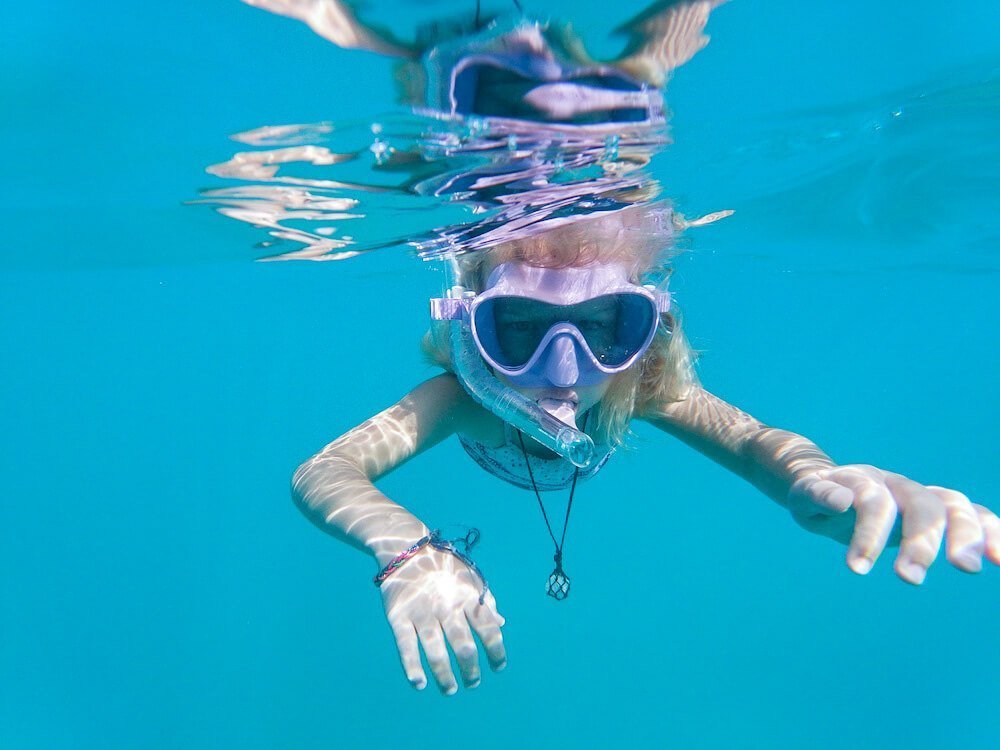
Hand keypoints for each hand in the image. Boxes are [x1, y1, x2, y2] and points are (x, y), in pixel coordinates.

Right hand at [379, 545, 506, 694]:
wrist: (407, 548)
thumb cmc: (445, 566)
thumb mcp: (470, 577)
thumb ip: (486, 601)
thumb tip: (501, 624)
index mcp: (468, 597)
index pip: (489, 629)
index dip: (497, 652)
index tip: (499, 667)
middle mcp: (447, 606)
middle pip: (464, 646)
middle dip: (471, 670)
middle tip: (473, 683)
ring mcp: (422, 613)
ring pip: (436, 651)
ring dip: (445, 676)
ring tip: (451, 689)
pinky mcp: (398, 617)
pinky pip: (406, 646)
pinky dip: (412, 667)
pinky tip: (419, 683)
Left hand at [787, 464, 999, 583]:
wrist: (833, 487)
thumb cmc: (816, 497)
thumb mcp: (804, 497)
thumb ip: (818, 495)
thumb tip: (842, 500)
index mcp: (862, 479)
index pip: (872, 500)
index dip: (868, 533)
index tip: (857, 569)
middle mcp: (897, 483)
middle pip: (920, 504)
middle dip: (919, 541)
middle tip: (909, 579)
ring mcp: (921, 494)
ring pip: (953, 505)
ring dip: (965, 535)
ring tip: (968, 569)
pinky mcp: (938, 510)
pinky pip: (974, 514)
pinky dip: (991, 531)